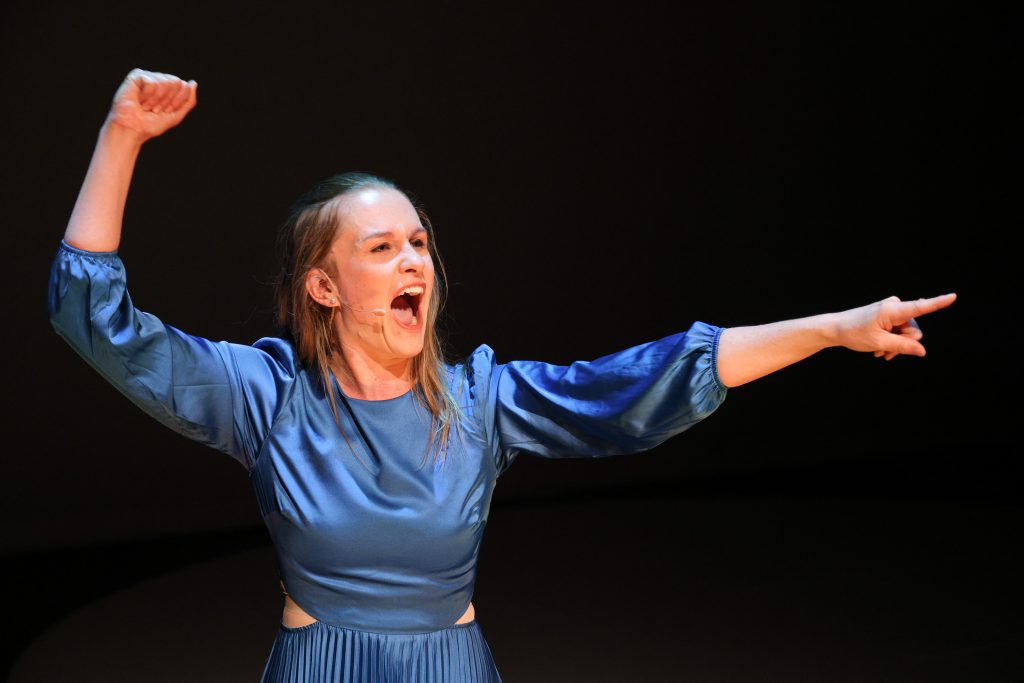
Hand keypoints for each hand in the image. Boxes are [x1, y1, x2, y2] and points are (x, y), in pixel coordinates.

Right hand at [106, 68, 197, 141]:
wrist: (133, 129)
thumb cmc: (151, 124)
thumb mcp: (176, 115)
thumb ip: (188, 101)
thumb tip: (193, 83)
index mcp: (169, 88)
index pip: (184, 86)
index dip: (176, 102)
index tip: (165, 111)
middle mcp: (159, 79)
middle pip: (176, 82)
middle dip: (167, 101)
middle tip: (155, 109)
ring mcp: (147, 76)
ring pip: (165, 82)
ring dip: (156, 100)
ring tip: (146, 106)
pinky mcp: (136, 75)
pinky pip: (152, 82)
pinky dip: (147, 96)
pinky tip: (139, 100)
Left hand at [831, 293, 956, 360]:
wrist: (835, 329)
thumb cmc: (853, 333)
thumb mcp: (879, 343)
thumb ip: (902, 346)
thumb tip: (922, 351)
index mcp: (892, 310)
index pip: (919, 306)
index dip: (937, 303)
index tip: (953, 296)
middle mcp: (894, 306)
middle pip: (914, 329)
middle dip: (903, 343)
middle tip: (885, 354)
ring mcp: (891, 311)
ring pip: (906, 332)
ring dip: (896, 345)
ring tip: (880, 352)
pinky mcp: (888, 315)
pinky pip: (899, 330)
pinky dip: (892, 341)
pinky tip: (880, 349)